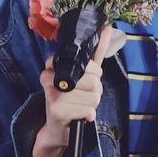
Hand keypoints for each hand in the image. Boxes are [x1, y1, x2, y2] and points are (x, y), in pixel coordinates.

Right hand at [39, 24, 111, 146]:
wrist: (57, 127)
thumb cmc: (72, 97)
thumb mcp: (83, 74)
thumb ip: (95, 53)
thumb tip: (108, 29)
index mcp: (53, 64)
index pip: (88, 63)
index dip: (93, 73)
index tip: (83, 78)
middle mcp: (49, 77)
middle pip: (93, 80)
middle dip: (95, 91)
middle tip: (82, 95)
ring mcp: (51, 94)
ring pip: (93, 96)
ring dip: (92, 104)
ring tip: (81, 105)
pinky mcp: (56, 111)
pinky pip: (89, 110)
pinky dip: (89, 115)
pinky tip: (79, 115)